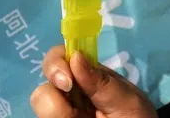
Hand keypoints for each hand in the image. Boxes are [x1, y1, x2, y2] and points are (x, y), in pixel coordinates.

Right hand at [31, 46, 156, 117]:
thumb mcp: (129, 102)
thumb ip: (104, 83)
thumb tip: (76, 57)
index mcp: (89, 79)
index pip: (62, 58)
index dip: (57, 63)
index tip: (67, 81)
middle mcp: (71, 96)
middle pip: (44, 87)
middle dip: (52, 98)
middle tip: (74, 115)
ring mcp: (63, 114)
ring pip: (40, 107)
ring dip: (57, 115)